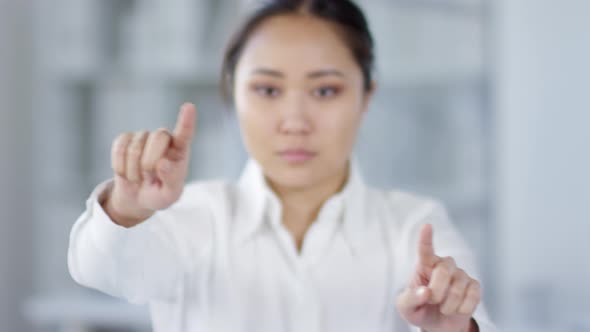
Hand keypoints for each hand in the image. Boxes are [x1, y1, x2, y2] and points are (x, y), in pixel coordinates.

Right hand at [103, 103, 196, 226]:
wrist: (137, 197)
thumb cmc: (160, 194)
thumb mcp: (170, 195)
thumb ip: (171, 180)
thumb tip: (163, 163)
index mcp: (180, 150)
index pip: (185, 133)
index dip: (186, 121)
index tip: (189, 107)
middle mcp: (164, 138)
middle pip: (158, 137)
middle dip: (150, 162)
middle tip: (149, 178)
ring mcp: (143, 136)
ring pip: (135, 148)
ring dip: (134, 171)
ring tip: (140, 178)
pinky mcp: (125, 139)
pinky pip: (119, 149)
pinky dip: (120, 167)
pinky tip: (126, 173)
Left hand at [396, 224, 480, 331]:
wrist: (438, 324)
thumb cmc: (419, 309)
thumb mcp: (405, 307)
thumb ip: (410, 299)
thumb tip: (425, 292)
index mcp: (424, 264)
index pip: (425, 249)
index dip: (426, 238)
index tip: (427, 226)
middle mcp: (444, 265)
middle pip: (443, 272)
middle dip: (436, 293)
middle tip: (431, 302)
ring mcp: (460, 274)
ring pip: (458, 288)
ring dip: (448, 306)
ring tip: (443, 308)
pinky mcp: (474, 285)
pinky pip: (473, 296)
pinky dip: (463, 308)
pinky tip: (458, 309)